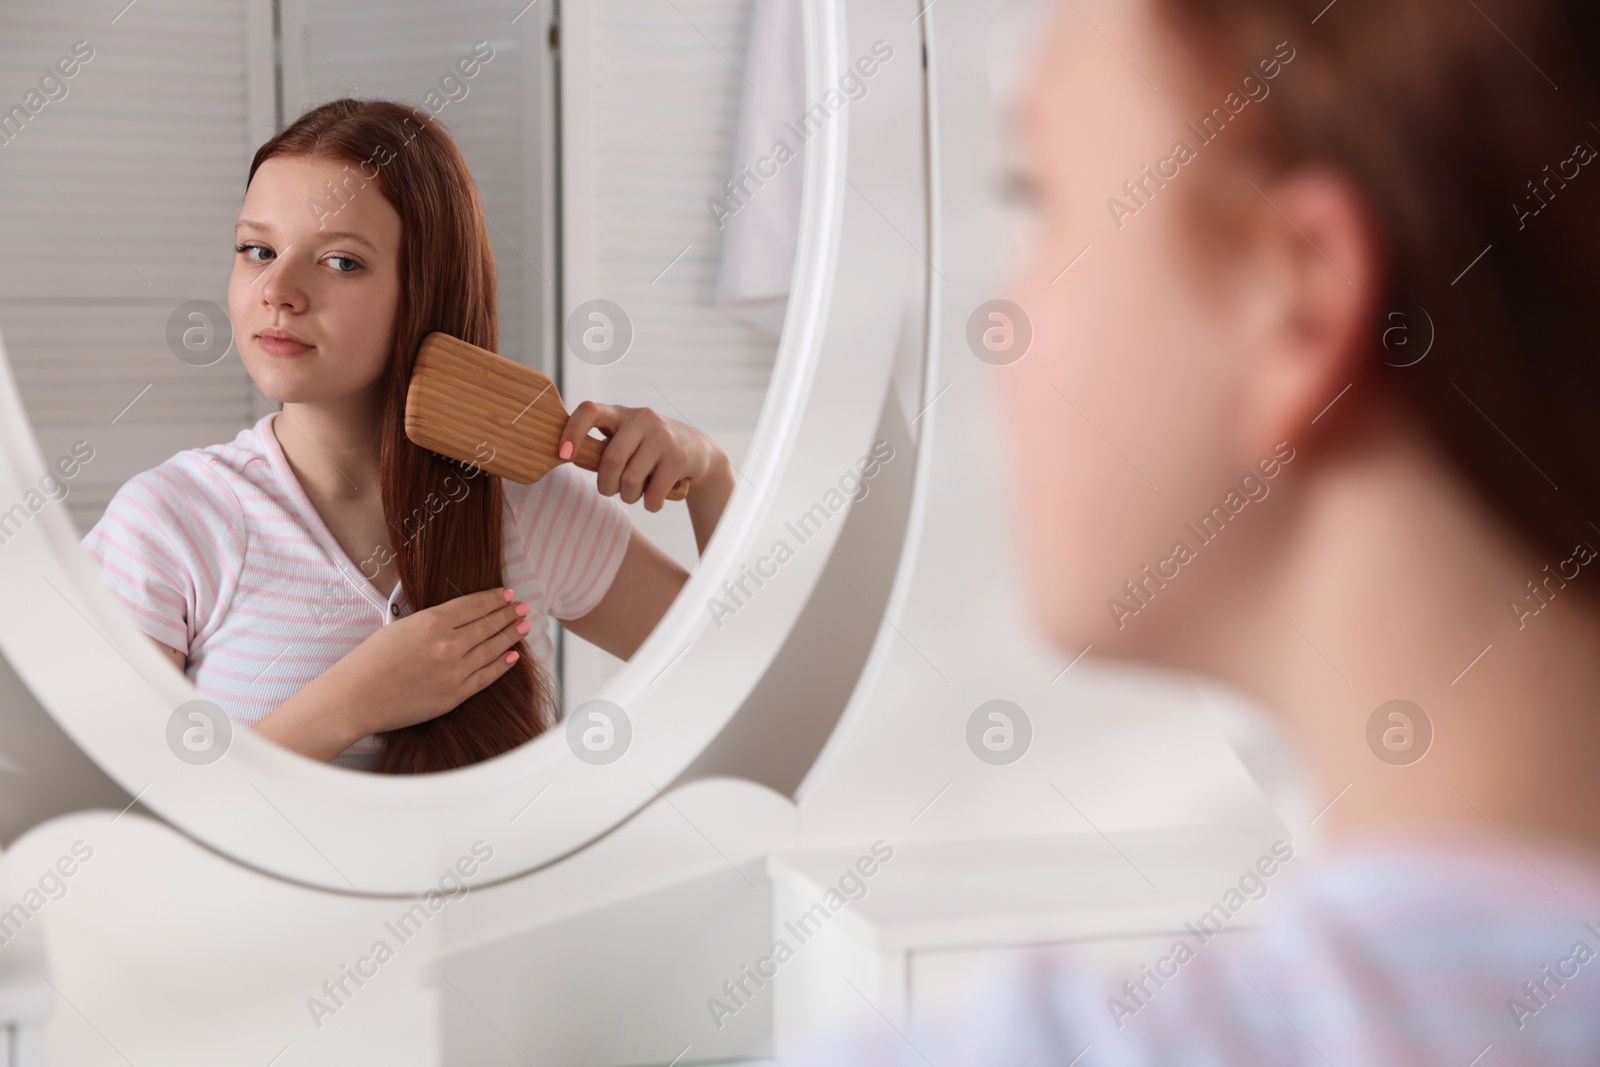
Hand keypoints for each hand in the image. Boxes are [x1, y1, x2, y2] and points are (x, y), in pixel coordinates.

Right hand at [328, 586, 532, 736]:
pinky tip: (513, 655)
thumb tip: (456, 618)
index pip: (474, 605)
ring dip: (511, 635)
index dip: (495, 598)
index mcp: (432, 622)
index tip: (508, 594)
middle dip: (509, 614)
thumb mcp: (400, 626)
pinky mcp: (455, 695)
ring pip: (492, 649)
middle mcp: (448, 644)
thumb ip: (431, 622)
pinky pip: (487, 676)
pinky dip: (502, 665)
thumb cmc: (369, 662)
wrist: (356, 698)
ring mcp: (454, 671)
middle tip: (523, 607)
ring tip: (524, 626)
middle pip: (488, 625)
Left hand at [558, 401, 729, 511]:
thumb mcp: (623, 442)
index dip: (572, 432)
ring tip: (635, 494)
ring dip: (629, 497)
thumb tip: (570, 458)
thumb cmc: (648, 449)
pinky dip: (649, 504)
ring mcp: (662, 437)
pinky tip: (653, 501)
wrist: (696, 449)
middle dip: (606, 485)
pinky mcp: (678, 457)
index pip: (589, 411)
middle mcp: (641, 419)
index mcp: (620, 413)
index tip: (563, 455)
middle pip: (611, 460)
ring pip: (631, 480)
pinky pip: (653, 493)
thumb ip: (598, 451)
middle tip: (609, 491)